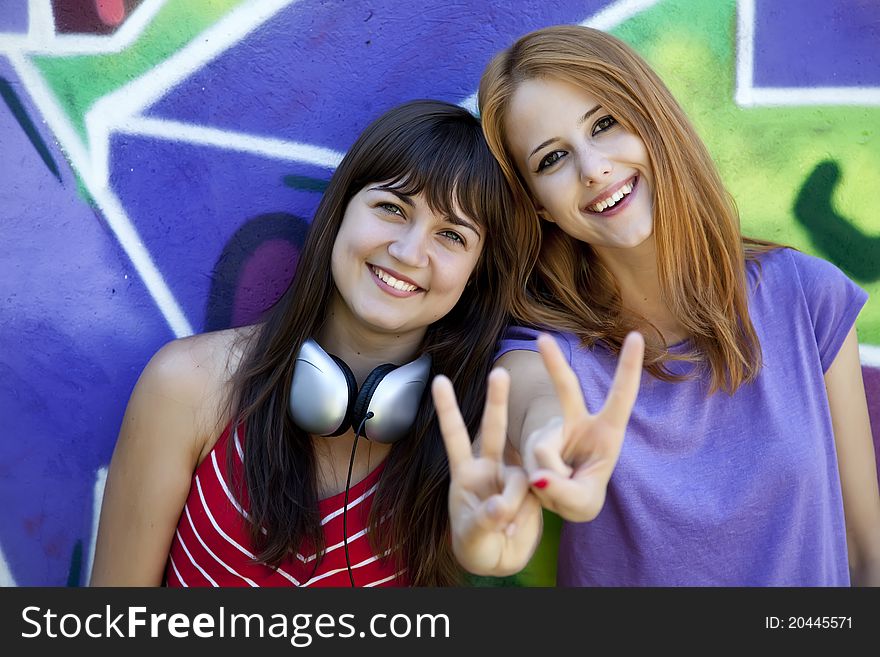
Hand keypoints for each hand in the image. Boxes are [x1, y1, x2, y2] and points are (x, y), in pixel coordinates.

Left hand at [432, 369, 541, 576]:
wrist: (500, 560)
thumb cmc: (476, 545)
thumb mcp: (473, 536)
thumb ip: (486, 519)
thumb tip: (502, 504)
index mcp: (466, 473)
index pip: (455, 435)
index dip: (448, 409)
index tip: (439, 381)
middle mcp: (490, 468)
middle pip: (493, 429)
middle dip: (496, 400)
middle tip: (500, 372)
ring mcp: (512, 478)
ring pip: (519, 474)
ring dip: (514, 499)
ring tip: (504, 526)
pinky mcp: (533, 492)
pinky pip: (535, 493)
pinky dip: (525, 512)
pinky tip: (515, 529)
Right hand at [523, 331, 644, 520]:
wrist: (557, 500)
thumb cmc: (581, 496)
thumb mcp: (582, 503)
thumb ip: (566, 492)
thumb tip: (538, 476)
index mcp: (606, 432)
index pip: (621, 396)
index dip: (629, 367)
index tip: (637, 336)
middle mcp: (578, 424)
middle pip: (566, 389)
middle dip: (553, 363)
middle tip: (542, 338)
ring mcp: (552, 432)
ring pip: (543, 452)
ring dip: (548, 484)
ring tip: (556, 492)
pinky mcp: (531, 444)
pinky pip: (529, 465)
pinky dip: (534, 485)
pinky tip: (539, 489)